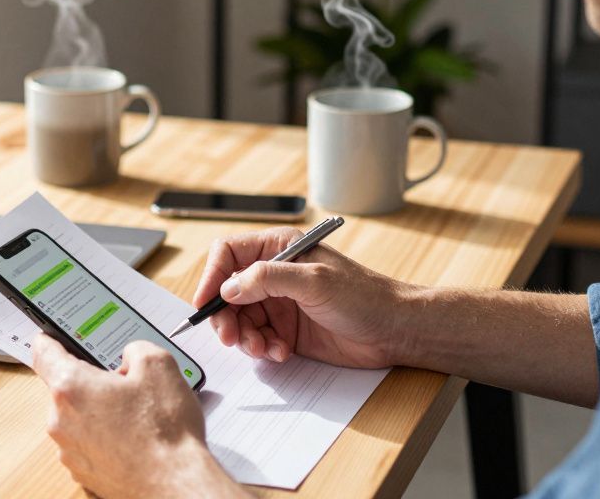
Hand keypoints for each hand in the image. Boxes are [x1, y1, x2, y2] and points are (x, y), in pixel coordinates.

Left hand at [30, 334, 243, 498]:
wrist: (174, 485)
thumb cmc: (164, 433)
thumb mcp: (159, 364)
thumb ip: (135, 349)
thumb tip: (129, 358)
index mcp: (72, 387)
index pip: (44, 353)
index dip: (50, 339)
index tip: (51, 337)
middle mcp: (62, 421)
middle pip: (67, 388)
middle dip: (94, 382)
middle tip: (127, 385)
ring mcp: (71, 451)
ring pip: (80, 418)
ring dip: (102, 412)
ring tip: (138, 418)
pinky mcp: (84, 473)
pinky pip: (90, 444)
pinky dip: (107, 439)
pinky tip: (136, 439)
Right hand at [193, 227, 416, 368]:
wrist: (394, 331)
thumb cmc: (364, 296)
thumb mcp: (314, 281)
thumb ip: (268, 278)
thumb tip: (230, 286)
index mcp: (278, 248)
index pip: (228, 254)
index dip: (211, 276)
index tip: (205, 303)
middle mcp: (275, 273)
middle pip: (227, 291)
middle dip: (226, 316)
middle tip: (232, 337)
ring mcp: (280, 302)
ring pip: (240, 319)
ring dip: (245, 337)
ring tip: (263, 348)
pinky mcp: (287, 329)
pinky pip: (258, 339)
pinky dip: (262, 349)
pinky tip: (281, 352)